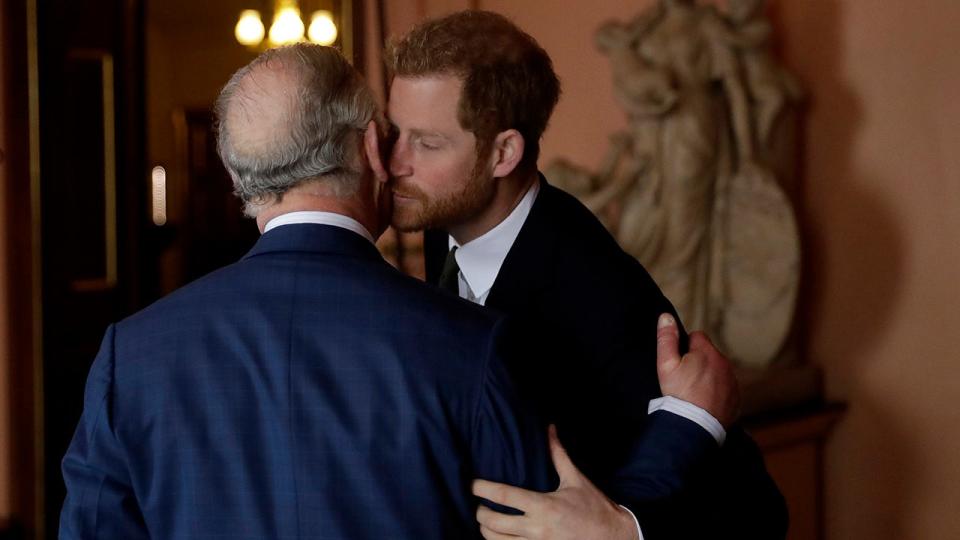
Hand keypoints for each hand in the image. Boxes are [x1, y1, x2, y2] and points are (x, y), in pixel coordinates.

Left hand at [472, 425, 638, 539]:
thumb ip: (558, 454)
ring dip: (487, 532)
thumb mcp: (575, 479)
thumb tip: (550, 428)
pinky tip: (500, 537)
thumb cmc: (594, 507)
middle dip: (480, 514)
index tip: (471, 484)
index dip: (482, 488)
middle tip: (478, 505)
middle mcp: (537, 529)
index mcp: (544, 506)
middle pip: (493, 524)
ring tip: (486, 522)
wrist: (614, 537)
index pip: (504, 496)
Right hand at [656, 313, 740, 426]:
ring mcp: (732, 381)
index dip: (685, 347)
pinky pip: (725, 388)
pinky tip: (704, 402)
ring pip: (718, 371)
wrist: (695, 426)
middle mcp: (724, 363)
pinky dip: (717, 392)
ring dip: (709, 376)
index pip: (697, 336)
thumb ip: (666, 338)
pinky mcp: (736, 398)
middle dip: (698, 361)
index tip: (679, 362)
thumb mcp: (666, 365)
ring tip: (694, 392)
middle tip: (684, 379)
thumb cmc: (679, 394)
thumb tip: (666, 316)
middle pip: (709, 354)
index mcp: (707, 352)